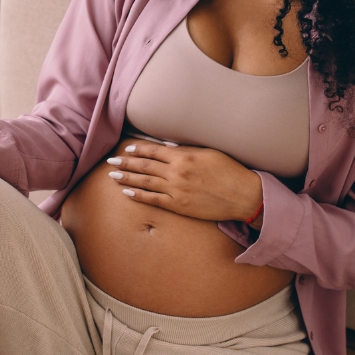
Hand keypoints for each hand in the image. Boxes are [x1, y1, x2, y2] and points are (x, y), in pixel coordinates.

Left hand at [106, 141, 261, 221]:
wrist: (243, 196)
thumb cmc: (230, 172)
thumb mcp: (209, 153)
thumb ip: (187, 151)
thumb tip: (169, 149)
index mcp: (184, 157)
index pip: (154, 151)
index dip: (138, 150)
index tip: (127, 149)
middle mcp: (176, 173)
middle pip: (144, 167)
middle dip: (126, 163)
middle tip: (111, 161)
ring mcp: (176, 191)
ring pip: (145, 183)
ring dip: (127, 179)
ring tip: (113, 176)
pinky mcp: (179, 206)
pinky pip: (154, 200)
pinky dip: (139, 196)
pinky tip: (127, 193)